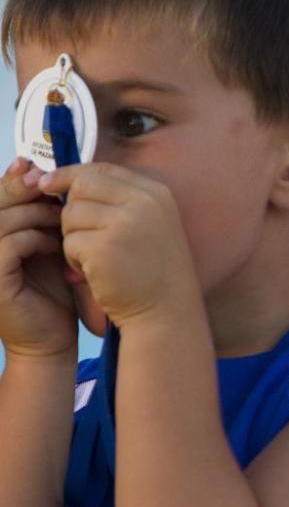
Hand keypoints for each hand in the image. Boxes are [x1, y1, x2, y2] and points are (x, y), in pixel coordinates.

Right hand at [0, 159, 77, 357]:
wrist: (50, 341)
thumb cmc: (50, 290)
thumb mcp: (42, 241)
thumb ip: (34, 211)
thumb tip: (30, 165)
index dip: (14, 179)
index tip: (44, 175)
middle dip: (26, 191)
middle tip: (56, 192)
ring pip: (3, 220)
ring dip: (38, 215)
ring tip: (64, 222)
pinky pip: (10, 244)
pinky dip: (37, 238)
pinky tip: (58, 245)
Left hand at [38, 162, 199, 328]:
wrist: (167, 310)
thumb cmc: (152, 269)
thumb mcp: (149, 223)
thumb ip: (118, 198)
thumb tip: (61, 179)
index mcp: (155, 193)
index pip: (103, 169)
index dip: (72, 175)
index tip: (48, 184)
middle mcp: (144, 202)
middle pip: (82, 186)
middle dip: (72, 209)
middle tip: (84, 235)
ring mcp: (125, 224)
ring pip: (71, 214)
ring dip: (73, 238)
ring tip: (96, 258)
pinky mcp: (105, 248)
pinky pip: (69, 242)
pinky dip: (74, 260)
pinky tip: (94, 272)